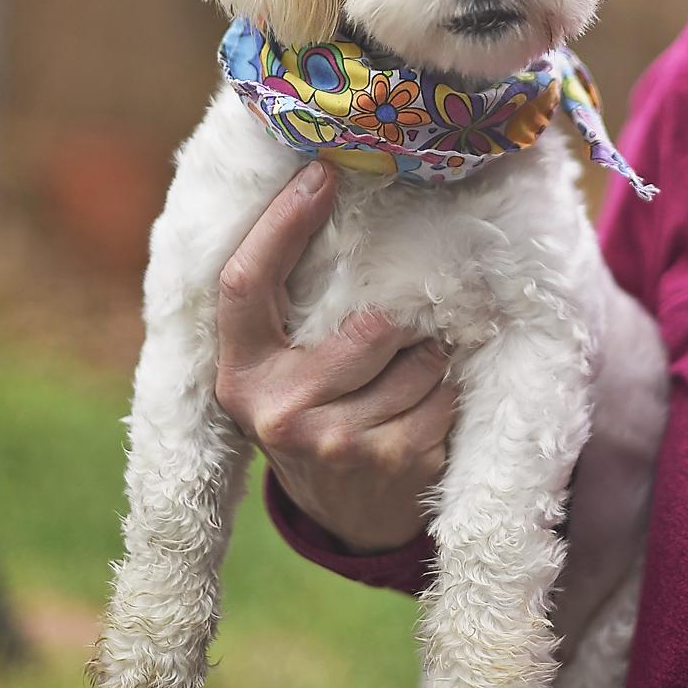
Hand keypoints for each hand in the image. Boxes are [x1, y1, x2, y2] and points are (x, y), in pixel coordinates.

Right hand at [214, 160, 455, 553]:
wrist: (342, 517)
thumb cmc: (311, 415)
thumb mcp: (276, 371)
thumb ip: (283, 314)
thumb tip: (322, 197)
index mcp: (240, 374)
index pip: (247, 283)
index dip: (281, 223)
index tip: (321, 171)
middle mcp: (280, 411)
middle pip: (370, 325)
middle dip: (399, 322)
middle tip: (399, 331)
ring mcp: (338, 442)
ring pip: (420, 360)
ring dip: (429, 359)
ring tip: (408, 377)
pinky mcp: (392, 464)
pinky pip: (445, 395)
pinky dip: (446, 394)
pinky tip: (424, 411)